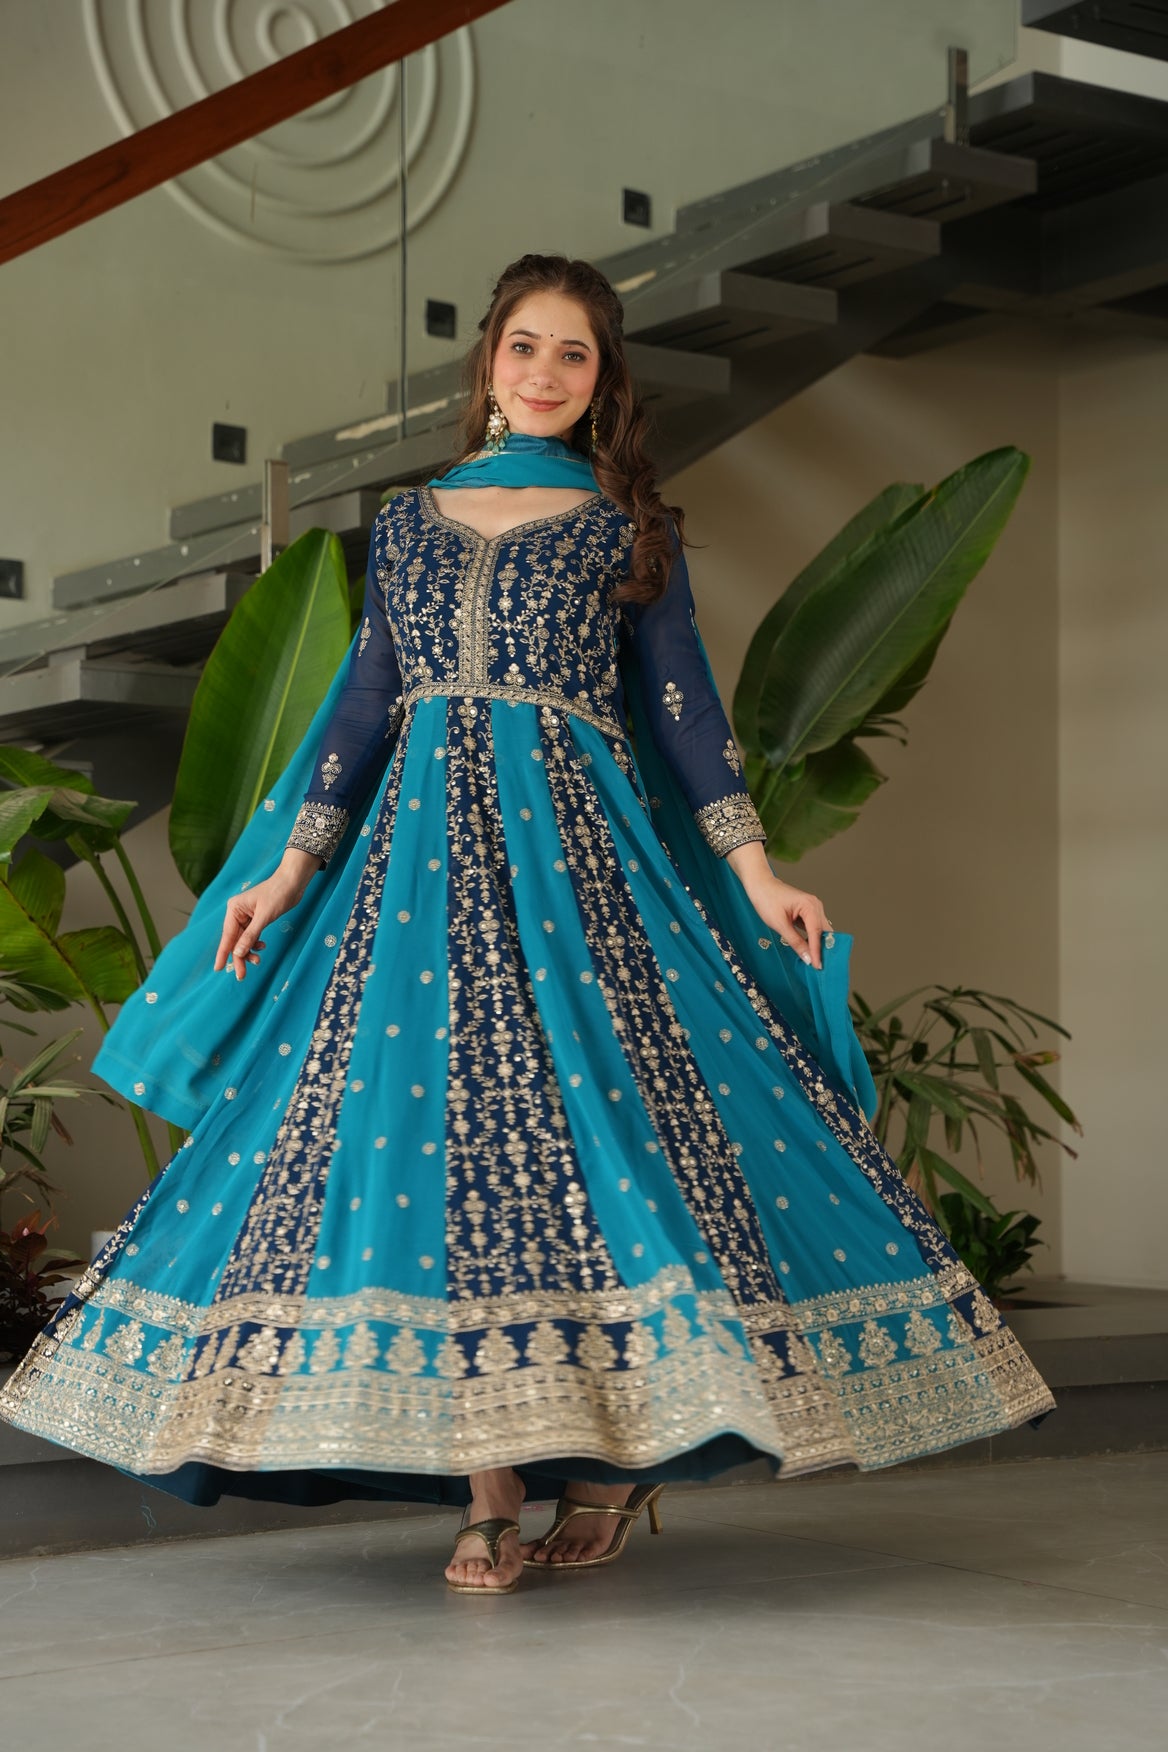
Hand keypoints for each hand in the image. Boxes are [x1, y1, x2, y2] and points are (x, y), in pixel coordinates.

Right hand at [214, 859, 312, 979]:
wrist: (293, 882)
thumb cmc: (278, 894)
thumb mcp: (264, 916)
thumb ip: (250, 935)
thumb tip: (238, 953)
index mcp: (234, 909)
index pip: (227, 936)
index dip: (223, 953)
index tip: (217, 968)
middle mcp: (237, 913)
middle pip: (234, 940)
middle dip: (239, 957)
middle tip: (242, 975)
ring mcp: (247, 916)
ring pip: (243, 940)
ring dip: (248, 951)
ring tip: (258, 961)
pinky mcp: (256, 919)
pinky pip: (251, 936)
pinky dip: (255, 943)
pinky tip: (261, 947)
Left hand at [744, 874, 831, 970]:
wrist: (759, 885)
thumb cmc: (766, 900)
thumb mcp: (779, 924)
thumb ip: (795, 942)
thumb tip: (807, 958)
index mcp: (809, 905)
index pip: (817, 933)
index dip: (817, 951)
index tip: (818, 966)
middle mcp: (815, 905)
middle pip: (824, 932)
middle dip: (823, 949)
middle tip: (822, 967)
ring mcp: (813, 908)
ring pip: (820, 931)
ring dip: (819, 945)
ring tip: (817, 961)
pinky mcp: (807, 912)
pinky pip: (814, 928)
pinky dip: (812, 939)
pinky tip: (810, 950)